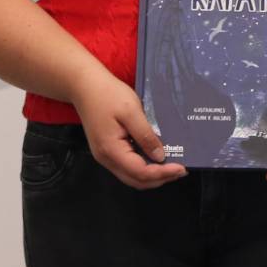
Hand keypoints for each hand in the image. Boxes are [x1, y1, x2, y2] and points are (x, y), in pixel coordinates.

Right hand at [71, 70, 186, 189]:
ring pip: (131, 176)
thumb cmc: (108, 95)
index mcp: (111, 150)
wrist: (84, 86)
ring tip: (172, 167)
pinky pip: (127, 166)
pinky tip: (156, 158)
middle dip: (160, 179)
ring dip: (152, 175)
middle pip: (136, 180)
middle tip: (181, 171)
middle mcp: (106, 158)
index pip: (141, 172)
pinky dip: (144, 167)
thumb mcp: (131, 112)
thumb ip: (145, 135)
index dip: (163, 173)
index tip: (182, 168)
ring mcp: (105, 156)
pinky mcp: (107, 150)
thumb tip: (160, 157)